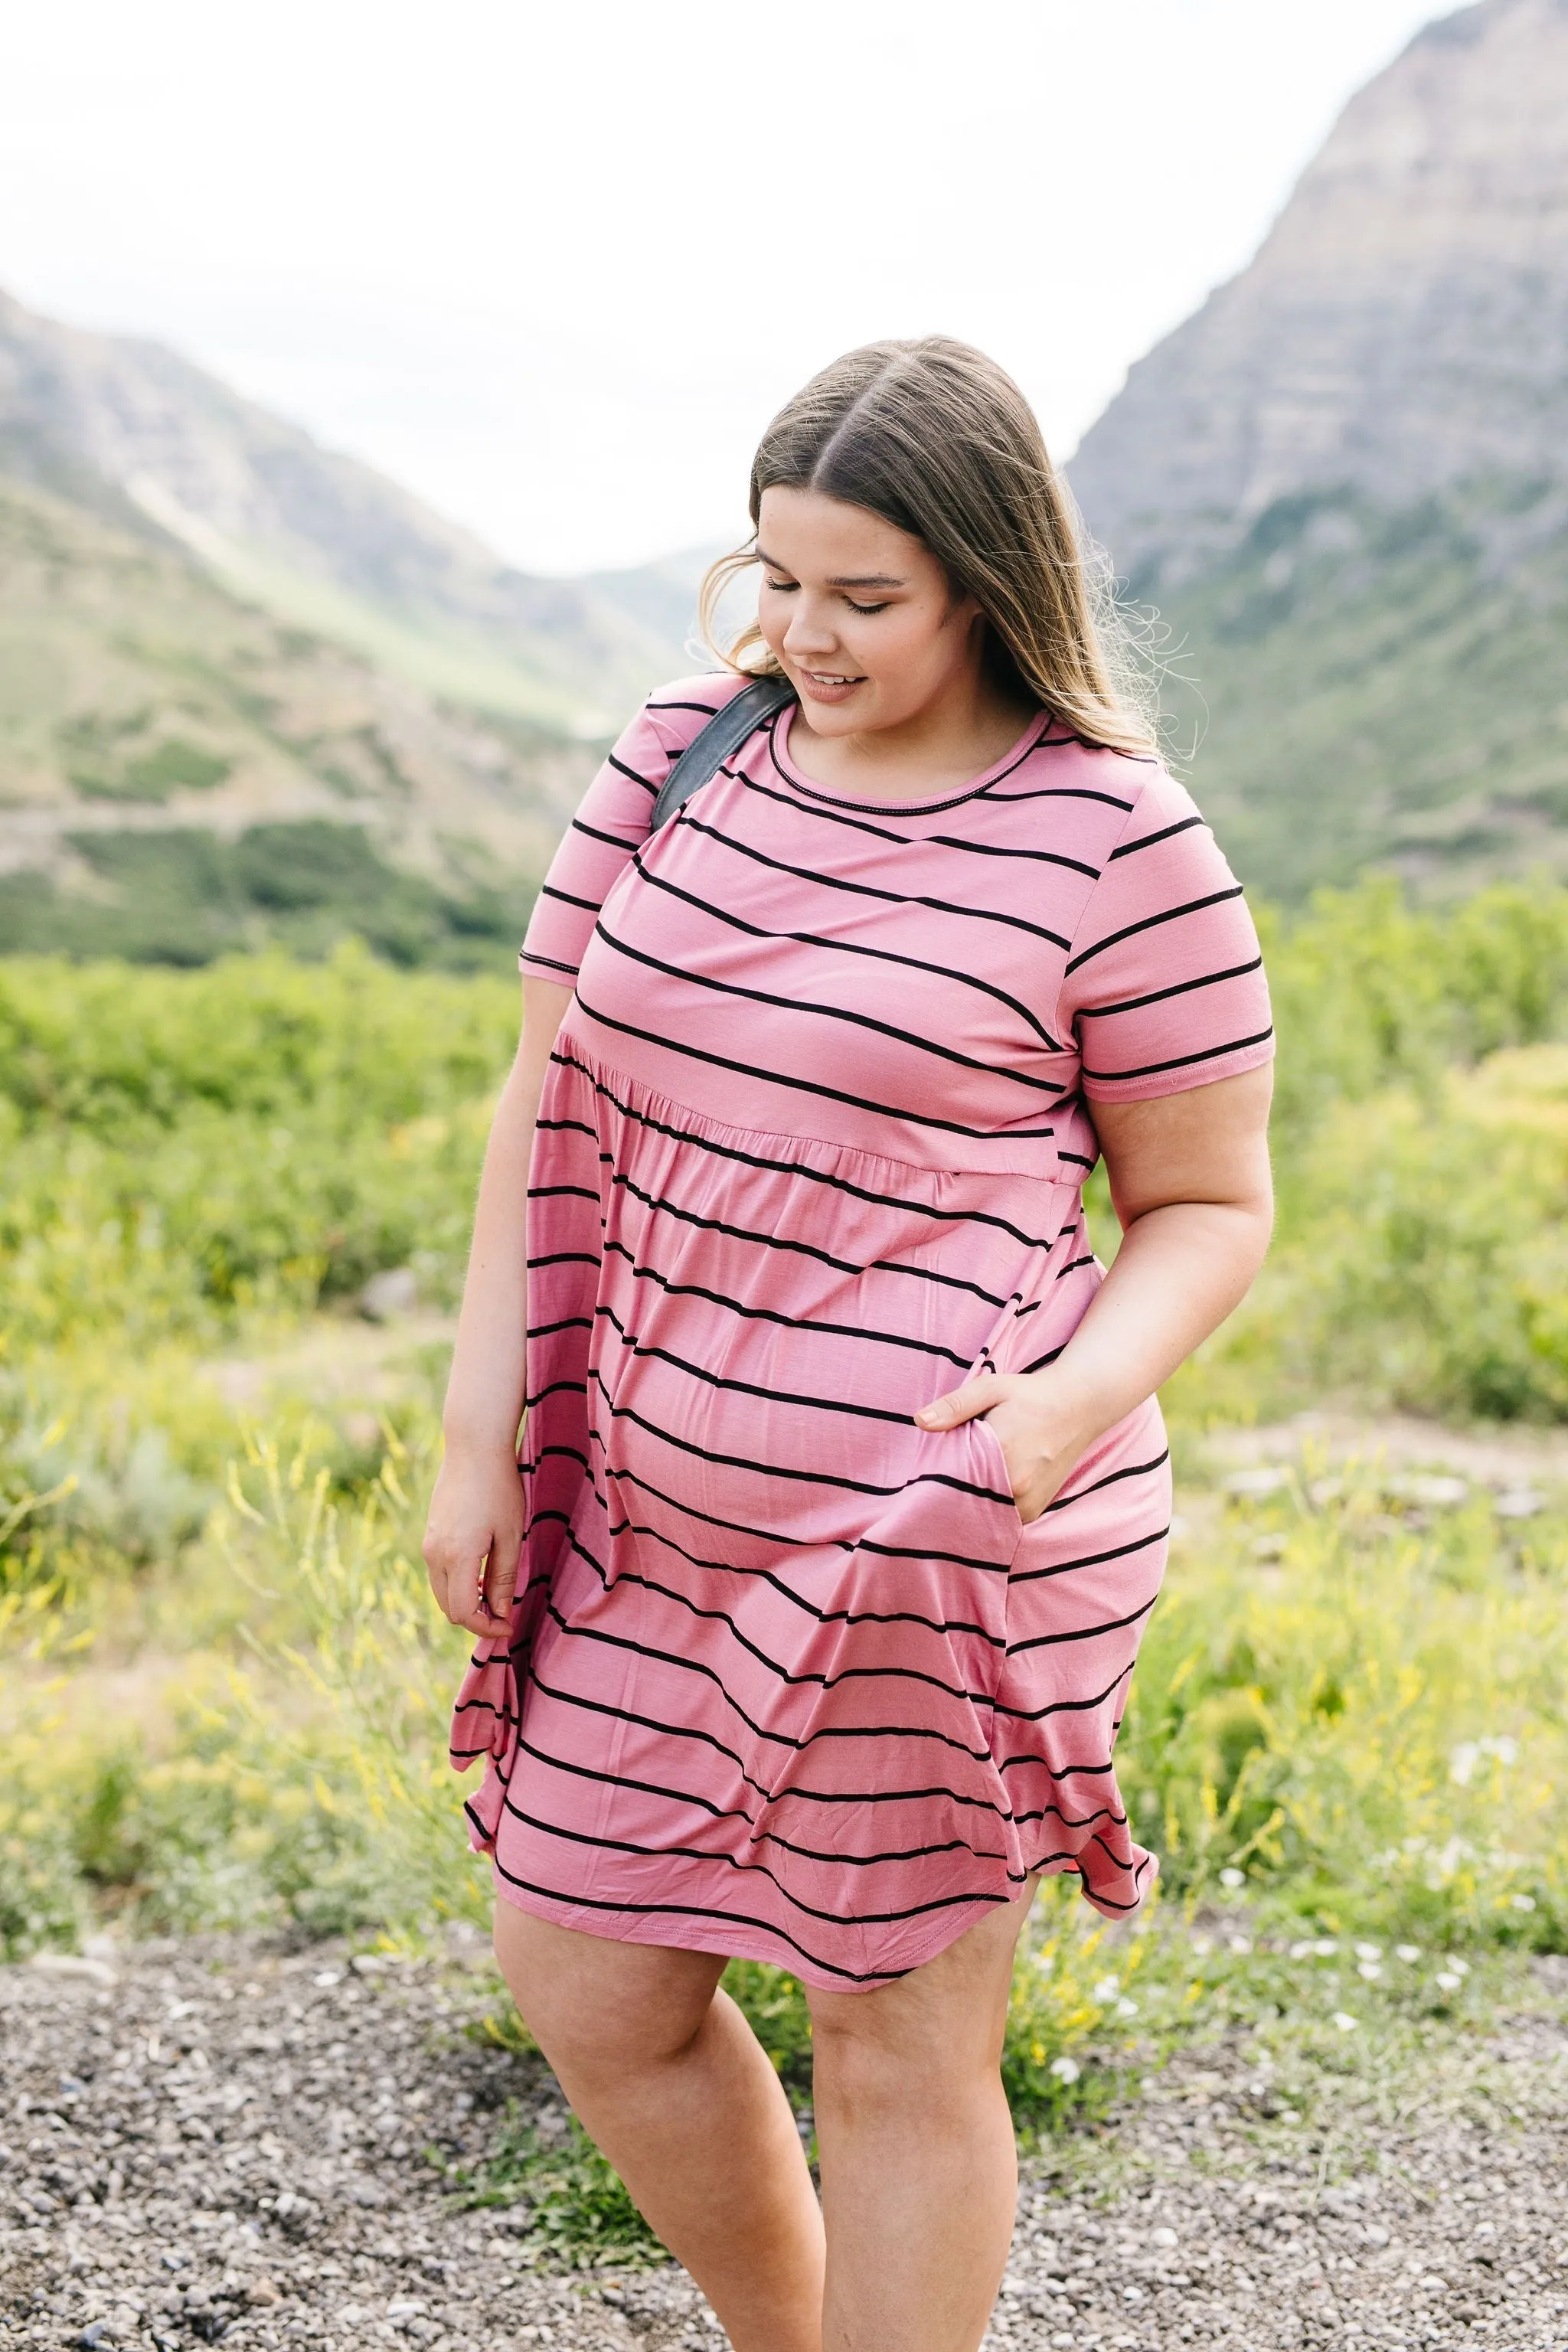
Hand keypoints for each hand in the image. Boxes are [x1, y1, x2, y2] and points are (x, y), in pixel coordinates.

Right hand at [422, 1442, 526, 1638]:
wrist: (473, 1448)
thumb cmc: (499, 1489)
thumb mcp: (511, 1535)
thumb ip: (504, 1578)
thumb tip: (501, 1613)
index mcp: (457, 1557)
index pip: (464, 1613)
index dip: (487, 1628)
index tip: (510, 1626)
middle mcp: (435, 1555)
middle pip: (449, 1608)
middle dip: (476, 1618)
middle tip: (505, 1615)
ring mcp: (429, 1545)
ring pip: (442, 1592)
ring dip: (466, 1601)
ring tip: (495, 1592)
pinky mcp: (430, 1535)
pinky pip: (439, 1574)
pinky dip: (458, 1584)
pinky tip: (481, 1572)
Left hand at [915, 1370, 1093, 1523]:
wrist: (1080, 1405)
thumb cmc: (1031, 1395)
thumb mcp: (991, 1388)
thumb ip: (955, 1406)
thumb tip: (920, 1421)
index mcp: (1002, 1451)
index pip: (951, 1477)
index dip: (933, 1477)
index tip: (922, 1475)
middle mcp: (1017, 1484)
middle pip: (965, 1498)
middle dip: (949, 1492)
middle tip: (934, 1484)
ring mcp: (1028, 1502)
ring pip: (983, 1513)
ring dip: (970, 1504)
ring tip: (959, 1487)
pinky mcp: (1035, 1510)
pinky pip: (1001, 1518)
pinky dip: (989, 1509)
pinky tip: (981, 1493)